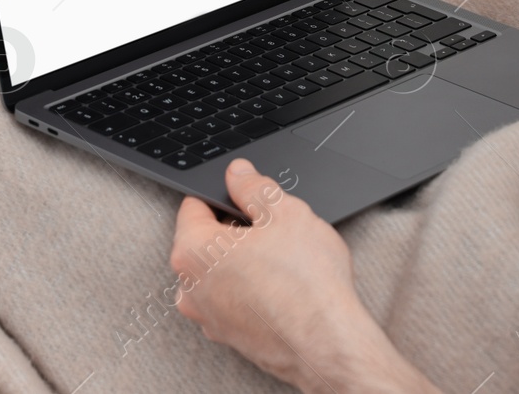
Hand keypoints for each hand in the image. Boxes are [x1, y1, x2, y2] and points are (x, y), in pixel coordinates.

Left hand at [170, 159, 437, 393]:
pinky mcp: (229, 336)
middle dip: (235, 230)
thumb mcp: (284, 212)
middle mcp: (190, 288)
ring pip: (220, 272)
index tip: (246, 196)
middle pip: (206, 240)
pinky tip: (282, 288)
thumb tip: (239, 174)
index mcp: (193, 251)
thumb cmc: (306, 283)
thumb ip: (254, 186)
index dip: (224, 195)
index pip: (194, 205)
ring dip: (243, 262)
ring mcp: (208, 316)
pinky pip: (233, 300)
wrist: (328, 343)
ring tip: (282, 262)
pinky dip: (251, 291)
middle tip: (272, 231)